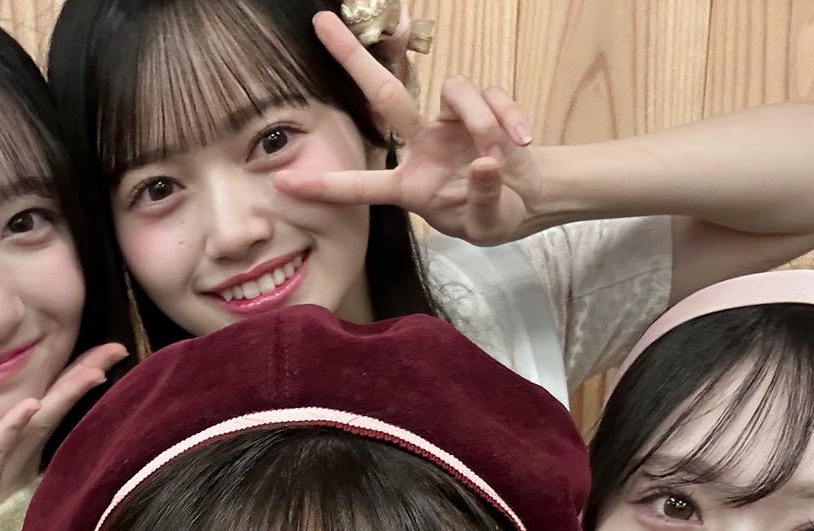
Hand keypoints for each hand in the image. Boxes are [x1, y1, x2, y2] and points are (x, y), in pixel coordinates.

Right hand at [0, 344, 126, 523]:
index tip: (117, 353)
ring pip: (35, 420)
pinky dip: (13, 424)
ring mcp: (0, 457)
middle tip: (114, 349)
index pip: (63, 403)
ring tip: (90, 373)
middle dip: (83, 373)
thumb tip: (101, 457)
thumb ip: (61, 471)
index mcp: (33, 446)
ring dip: (61, 394)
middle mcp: (19, 445)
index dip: (85, 377)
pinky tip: (29, 406)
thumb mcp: (39, 492)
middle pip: (55, 402)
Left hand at [272, 11, 539, 245]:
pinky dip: (508, 116)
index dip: (325, 186)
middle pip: (384, 95)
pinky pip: (491, 94)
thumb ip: (482, 198)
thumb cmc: (494, 214)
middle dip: (353, 58)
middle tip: (321, 24)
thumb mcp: (485, 225)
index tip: (284, 182)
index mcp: (409, 185)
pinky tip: (520, 140)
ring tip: (500, 154)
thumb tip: (484, 162)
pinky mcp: (481, 106)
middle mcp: (421, 146)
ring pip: (454, 91)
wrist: (529, 198)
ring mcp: (448, 122)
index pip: (361, 186)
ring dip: (482, 119)